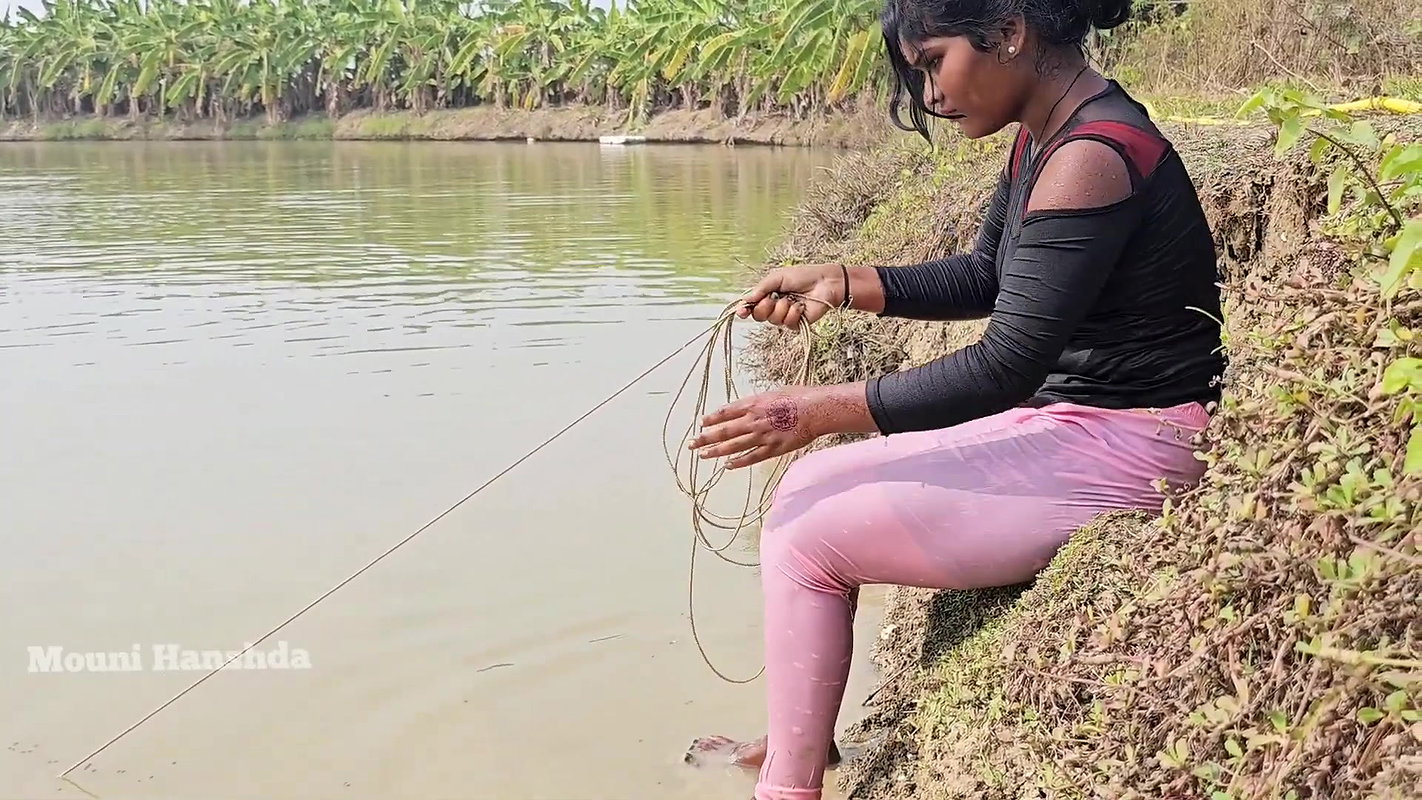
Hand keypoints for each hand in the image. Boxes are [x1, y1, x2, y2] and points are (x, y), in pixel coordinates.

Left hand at [688, 388, 820, 469]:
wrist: (815, 409)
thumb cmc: (799, 396)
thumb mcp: (774, 392)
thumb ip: (760, 402)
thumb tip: (752, 406)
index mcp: (753, 404)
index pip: (725, 412)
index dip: (712, 419)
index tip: (702, 423)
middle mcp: (752, 420)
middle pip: (724, 431)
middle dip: (705, 437)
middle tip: (692, 443)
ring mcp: (761, 436)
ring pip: (733, 446)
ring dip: (716, 451)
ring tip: (702, 455)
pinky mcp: (773, 448)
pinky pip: (752, 457)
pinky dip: (739, 462)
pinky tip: (727, 466)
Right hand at [737, 263, 844, 329]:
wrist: (824, 283)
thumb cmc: (803, 276)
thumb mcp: (777, 277)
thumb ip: (760, 289)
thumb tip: (744, 299)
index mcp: (768, 295)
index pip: (751, 306)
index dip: (744, 310)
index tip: (741, 311)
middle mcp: (774, 307)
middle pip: (758, 316)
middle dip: (765, 307)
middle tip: (774, 298)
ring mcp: (785, 317)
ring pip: (773, 320)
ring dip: (782, 308)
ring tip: (792, 299)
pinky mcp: (797, 324)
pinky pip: (787, 324)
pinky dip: (793, 313)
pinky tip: (800, 306)